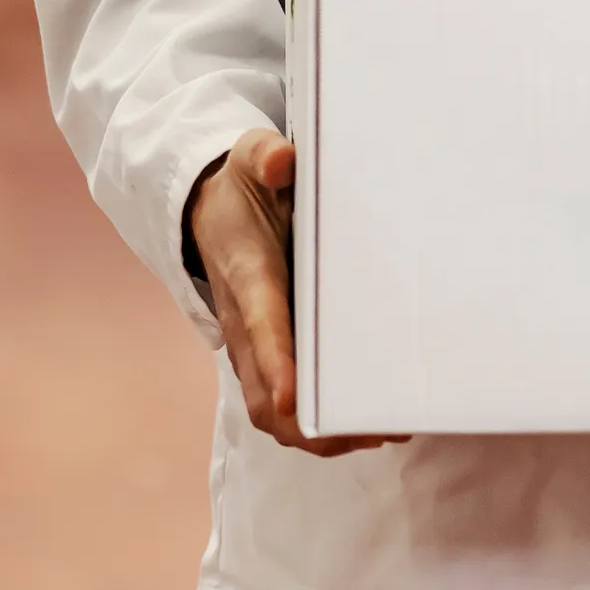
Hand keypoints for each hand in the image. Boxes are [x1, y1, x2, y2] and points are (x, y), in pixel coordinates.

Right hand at [187, 128, 408, 458]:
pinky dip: (314, 425)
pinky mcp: (263, 353)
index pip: (261, 326)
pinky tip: (363, 423)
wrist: (207, 210)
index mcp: (248, 274)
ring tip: (381, 432)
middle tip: (371, 428)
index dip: (276, 363)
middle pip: (264, 393)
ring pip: (271, 411)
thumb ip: (264, 155)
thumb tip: (283, 162)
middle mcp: (244, 322)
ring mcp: (251, 345)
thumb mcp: (249, 156)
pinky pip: (280, 406)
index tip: (295, 396)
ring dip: (317, 434)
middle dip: (309, 422)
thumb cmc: (241, 185)